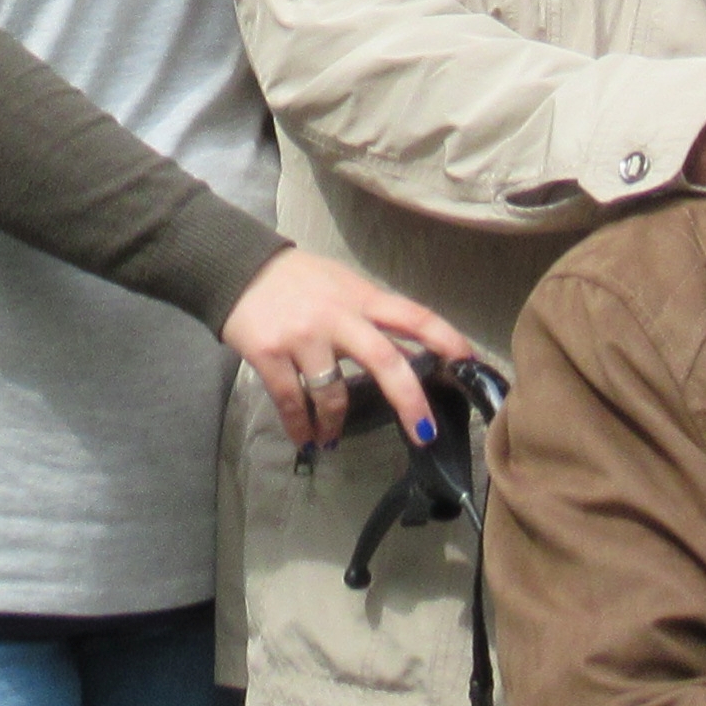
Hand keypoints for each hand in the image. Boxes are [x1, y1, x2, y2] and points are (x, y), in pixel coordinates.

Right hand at [225, 249, 471, 455]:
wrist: (235, 266)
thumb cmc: (296, 279)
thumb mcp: (341, 286)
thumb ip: (371, 317)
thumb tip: (407, 353)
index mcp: (360, 297)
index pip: (412, 315)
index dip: (444, 337)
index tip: (469, 363)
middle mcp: (337, 316)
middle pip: (384, 360)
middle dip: (409, 400)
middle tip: (425, 433)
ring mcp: (303, 337)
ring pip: (334, 393)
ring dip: (335, 424)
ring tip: (331, 438)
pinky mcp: (270, 354)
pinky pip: (291, 401)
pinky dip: (301, 426)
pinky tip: (305, 438)